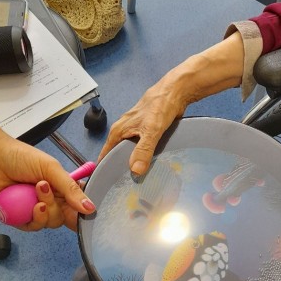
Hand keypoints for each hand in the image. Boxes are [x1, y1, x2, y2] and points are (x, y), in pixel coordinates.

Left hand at [0, 103, 94, 230]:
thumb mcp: (51, 168)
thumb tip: (91, 208)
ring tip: (35, 192)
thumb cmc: (18, 157)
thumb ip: (71, 188)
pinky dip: (33, 219)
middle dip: (57, 206)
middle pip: (65, 218)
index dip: (82, 211)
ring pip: (49, 224)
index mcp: (60, 187)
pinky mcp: (18, 219)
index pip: (77, 206)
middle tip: (45, 188)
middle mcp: (49, 200)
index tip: (85, 211)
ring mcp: (33, 210)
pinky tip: (29, 206)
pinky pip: (32, 227)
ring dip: (45, 211)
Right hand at [98, 33, 245, 172]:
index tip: (106, 184)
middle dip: (121, 170)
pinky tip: (151, 167)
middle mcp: (123, 132)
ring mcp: (135, 132)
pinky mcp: (146, 132)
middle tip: (127, 188)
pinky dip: (144, 157)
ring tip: (139, 181)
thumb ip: (143, 150)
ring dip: (134, 164)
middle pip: (118, 155)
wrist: (175, 92)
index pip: (105, 155)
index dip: (104, 169)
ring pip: (131, 152)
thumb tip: (135, 170)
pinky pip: (142, 148)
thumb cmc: (160, 106)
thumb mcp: (151, 131)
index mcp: (118, 131)